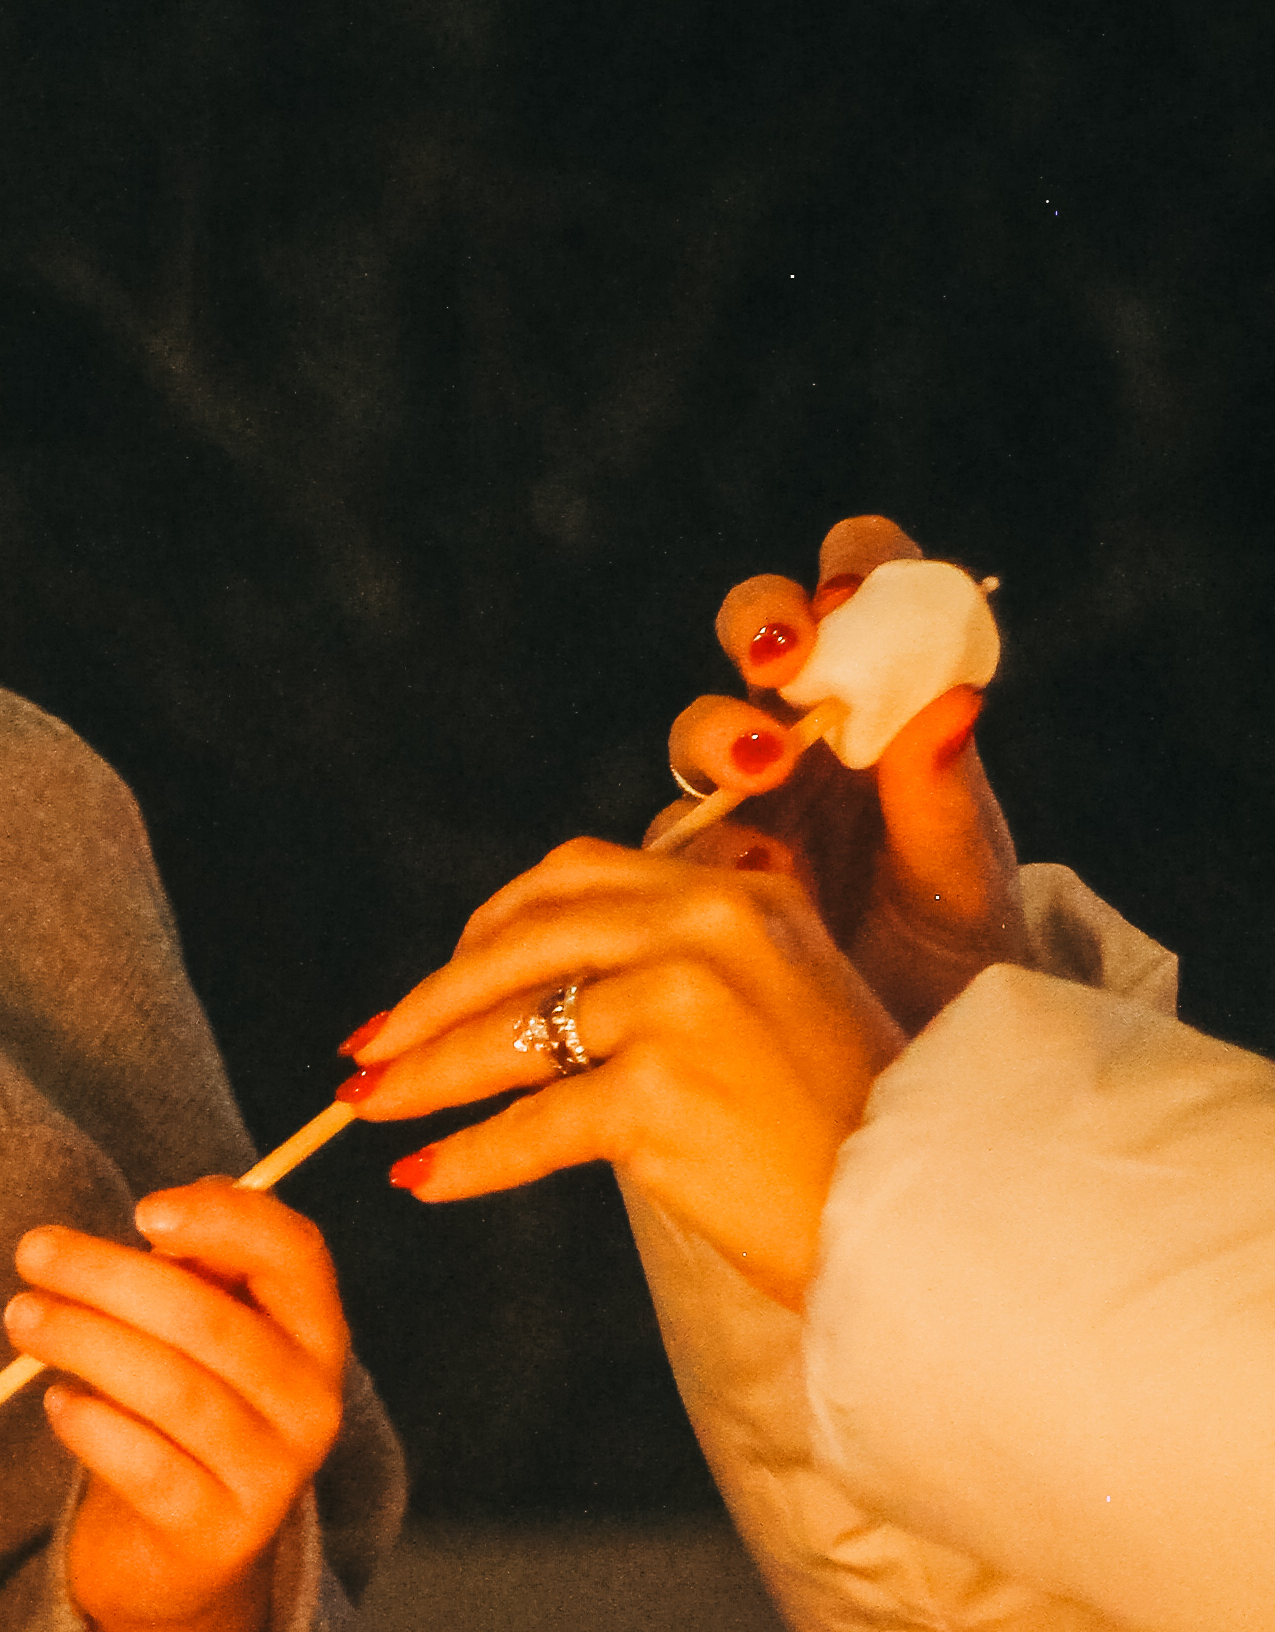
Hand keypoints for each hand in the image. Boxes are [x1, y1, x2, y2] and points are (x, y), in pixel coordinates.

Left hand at [7, 1181, 350, 1631]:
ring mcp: (271, 1476)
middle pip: (211, 1321)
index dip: (223, 1219)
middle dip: (109, 1276)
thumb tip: (157, 1221)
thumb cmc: (182, 1416)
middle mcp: (311, 1404)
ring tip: (24, 1318)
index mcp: (315, 1335)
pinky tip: (57, 1402)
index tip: (141, 1210)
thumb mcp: (201, 1336)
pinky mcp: (217, 1534)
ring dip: (84, 1340)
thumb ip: (194, 1272)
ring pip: (173, 1390)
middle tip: (34, 1254)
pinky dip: (91, 1425)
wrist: (184, 1556)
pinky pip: (146, 1466)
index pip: (296, 1254)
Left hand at [345, 837, 903, 1304]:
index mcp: (738, 893)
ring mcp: (686, 1002)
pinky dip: (469, 1157)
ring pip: (513, 1032)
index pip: (572, 879)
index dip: (483, 932)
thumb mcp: (775, 1011)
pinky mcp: (664, 1088)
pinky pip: (532, 1125)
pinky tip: (426, 1178)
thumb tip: (531, 1003)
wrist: (924, 1215)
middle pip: (522, 943)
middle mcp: (712, 926)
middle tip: (367, 1050)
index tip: (431, 985)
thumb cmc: (843, 1134)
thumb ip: (674, 977)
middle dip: (428, 1001)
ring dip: (426, 1076)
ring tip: (370, 1111)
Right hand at [665, 511, 1033, 1032]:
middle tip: (783, 663)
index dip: (853, 570)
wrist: (909, 1061)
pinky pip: (668, 843)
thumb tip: (957, 697)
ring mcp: (745, 801)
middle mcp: (808, 734)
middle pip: (757, 632)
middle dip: (760, 627)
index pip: (866, 588)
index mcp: (888, 705)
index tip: (852, 602)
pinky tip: (746, 875)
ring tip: (758, 771)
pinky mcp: (692, 876)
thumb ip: (945, 794)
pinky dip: (694, 847)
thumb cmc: (956, 956)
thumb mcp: (964, 881)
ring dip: (719, 735)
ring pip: (702, 730)